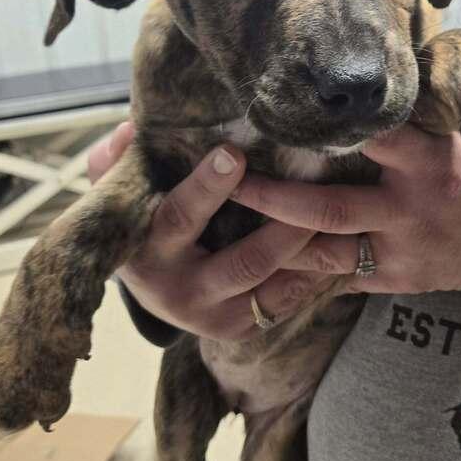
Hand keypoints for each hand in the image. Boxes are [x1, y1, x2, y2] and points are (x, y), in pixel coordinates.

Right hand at [88, 123, 327, 338]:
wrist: (149, 286)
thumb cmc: (140, 220)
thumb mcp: (119, 191)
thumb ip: (118, 159)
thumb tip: (131, 131)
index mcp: (149, 253)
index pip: (180, 218)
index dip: (207, 187)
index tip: (234, 153)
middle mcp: (180, 293)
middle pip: (244, 262)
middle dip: (283, 228)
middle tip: (317, 190)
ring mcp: (213, 318)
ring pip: (272, 286)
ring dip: (309, 253)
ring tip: (343, 219)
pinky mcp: (239, 330)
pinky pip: (284, 304)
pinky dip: (312, 276)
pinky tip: (339, 247)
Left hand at [230, 124, 460, 296]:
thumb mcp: (459, 140)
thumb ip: (413, 118)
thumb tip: (360, 81)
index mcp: (428, 161)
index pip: (372, 137)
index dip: (325, 126)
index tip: (277, 110)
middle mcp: (410, 208)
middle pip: (327, 207)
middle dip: (271, 196)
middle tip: (228, 177)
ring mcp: (401, 250)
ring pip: (324, 250)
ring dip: (273, 239)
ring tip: (229, 222)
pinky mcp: (396, 279)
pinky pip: (339, 278)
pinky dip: (301, 271)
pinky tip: (261, 262)